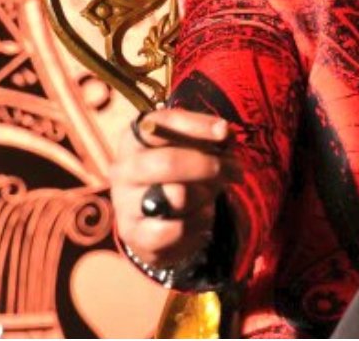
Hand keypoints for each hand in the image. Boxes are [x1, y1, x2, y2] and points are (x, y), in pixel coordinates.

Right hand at [109, 109, 232, 267]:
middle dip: (208, 166)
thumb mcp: (193, 150)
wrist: (159, 223)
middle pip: (168, 163)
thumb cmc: (181, 175)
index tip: (224, 131)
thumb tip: (225, 135)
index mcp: (134, 140)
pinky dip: (199, 222)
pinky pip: (178, 228)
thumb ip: (210, 139)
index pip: (159, 125)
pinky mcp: (134, 234)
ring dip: (207, 194)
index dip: (195, 126)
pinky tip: (201, 217)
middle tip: (234, 170)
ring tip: (211, 194)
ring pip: (177, 196)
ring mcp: (125, 203)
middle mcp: (124, 169)